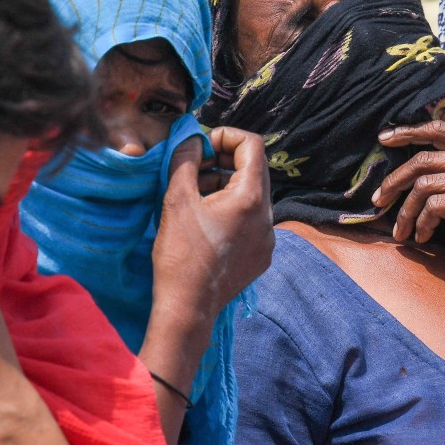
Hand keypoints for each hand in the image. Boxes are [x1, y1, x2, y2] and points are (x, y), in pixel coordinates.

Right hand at [151, 126, 273, 328]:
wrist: (188, 308)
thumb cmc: (180, 253)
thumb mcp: (177, 199)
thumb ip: (185, 160)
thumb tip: (191, 138)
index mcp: (252, 198)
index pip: (253, 145)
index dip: (226, 136)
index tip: (201, 147)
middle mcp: (268, 217)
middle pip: (253, 170)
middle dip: (223, 161)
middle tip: (194, 169)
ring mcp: (268, 239)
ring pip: (251, 196)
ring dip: (225, 187)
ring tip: (195, 197)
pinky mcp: (262, 255)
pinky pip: (252, 221)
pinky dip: (232, 211)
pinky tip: (206, 224)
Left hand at [372, 116, 444, 286]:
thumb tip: (418, 146)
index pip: (439, 129)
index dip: (408, 132)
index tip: (383, 140)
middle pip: (424, 160)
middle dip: (395, 181)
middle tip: (379, 199)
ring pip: (424, 186)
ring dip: (406, 211)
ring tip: (402, 230)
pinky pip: (434, 207)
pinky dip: (422, 224)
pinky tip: (422, 236)